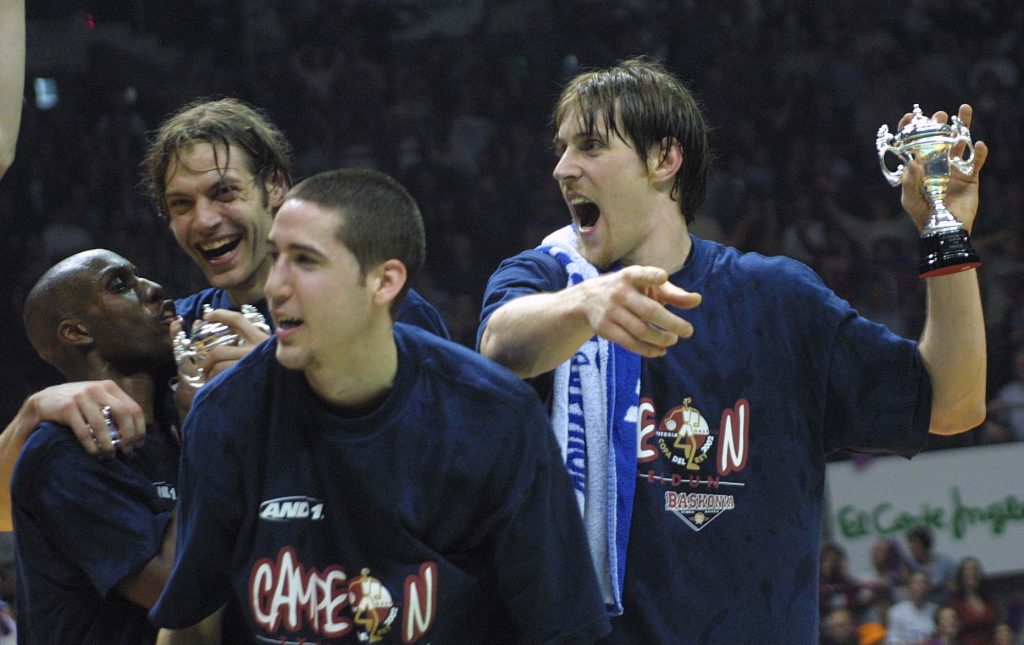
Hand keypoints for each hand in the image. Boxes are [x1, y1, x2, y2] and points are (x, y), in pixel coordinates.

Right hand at [25, 381, 144, 457]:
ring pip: (101, 424)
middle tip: (127, 451)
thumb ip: (114, 408)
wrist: (43, 400)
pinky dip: (91, 445)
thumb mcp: (98, 399)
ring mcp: (81, 397)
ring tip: (110, 456)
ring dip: (108, 444)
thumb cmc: (78, 403)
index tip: (138, 444)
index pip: (133, 408)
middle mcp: (97, 389)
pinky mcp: (66, 407)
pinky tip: (95, 454)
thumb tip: (134, 433)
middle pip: (122, 414)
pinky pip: (83, 431)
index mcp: (110, 387)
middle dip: (128, 436)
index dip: (139, 428)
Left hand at [193, 308, 270, 381]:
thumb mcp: (268, 346)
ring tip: (210, 377)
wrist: (292, 383)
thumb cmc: (277, 364)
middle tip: (203, 366)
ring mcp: (250, 365)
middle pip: (219, 351)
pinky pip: (224, 378)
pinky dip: (215, 381)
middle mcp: (255, 350)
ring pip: (219, 367)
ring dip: (210, 373)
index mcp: (260, 338)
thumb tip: (226, 338)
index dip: (220, 315)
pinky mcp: (246, 379)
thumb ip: (252, 339)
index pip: (237, 320)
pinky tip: (216, 383)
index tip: (206, 316)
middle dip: (206, 360)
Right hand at [579, 265, 700, 356]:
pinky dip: (648, 350)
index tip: (663, 277)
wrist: (587, 300)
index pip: (641, 274)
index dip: (651, 276)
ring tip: (673, 340)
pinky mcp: (604, 328)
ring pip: (641, 330)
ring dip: (661, 338)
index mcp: (630, 276)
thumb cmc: (629, 290)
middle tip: (688, 331)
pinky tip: (660, 351)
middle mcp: (619, 292)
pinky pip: (630, 343)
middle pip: (649, 311)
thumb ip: (673, 293)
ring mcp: (610, 311)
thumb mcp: (647, 286)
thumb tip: (697, 300)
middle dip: (671, 323)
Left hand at [898, 104, 988, 231]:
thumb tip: (911, 161)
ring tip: (963, 109)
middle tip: (939, 115)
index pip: (913, 144)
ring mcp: (954, 168)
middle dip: (938, 125)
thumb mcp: (910, 199)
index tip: (909, 117)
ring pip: (960, 143)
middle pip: (938, 138)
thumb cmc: (922, 215)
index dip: (911, 130)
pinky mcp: (970, 176)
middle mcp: (936, 164)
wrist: (944, 229)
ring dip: (962, 127)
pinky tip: (979, 144)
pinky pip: (976, 160)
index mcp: (919, 167)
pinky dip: (980, 152)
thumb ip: (909, 181)